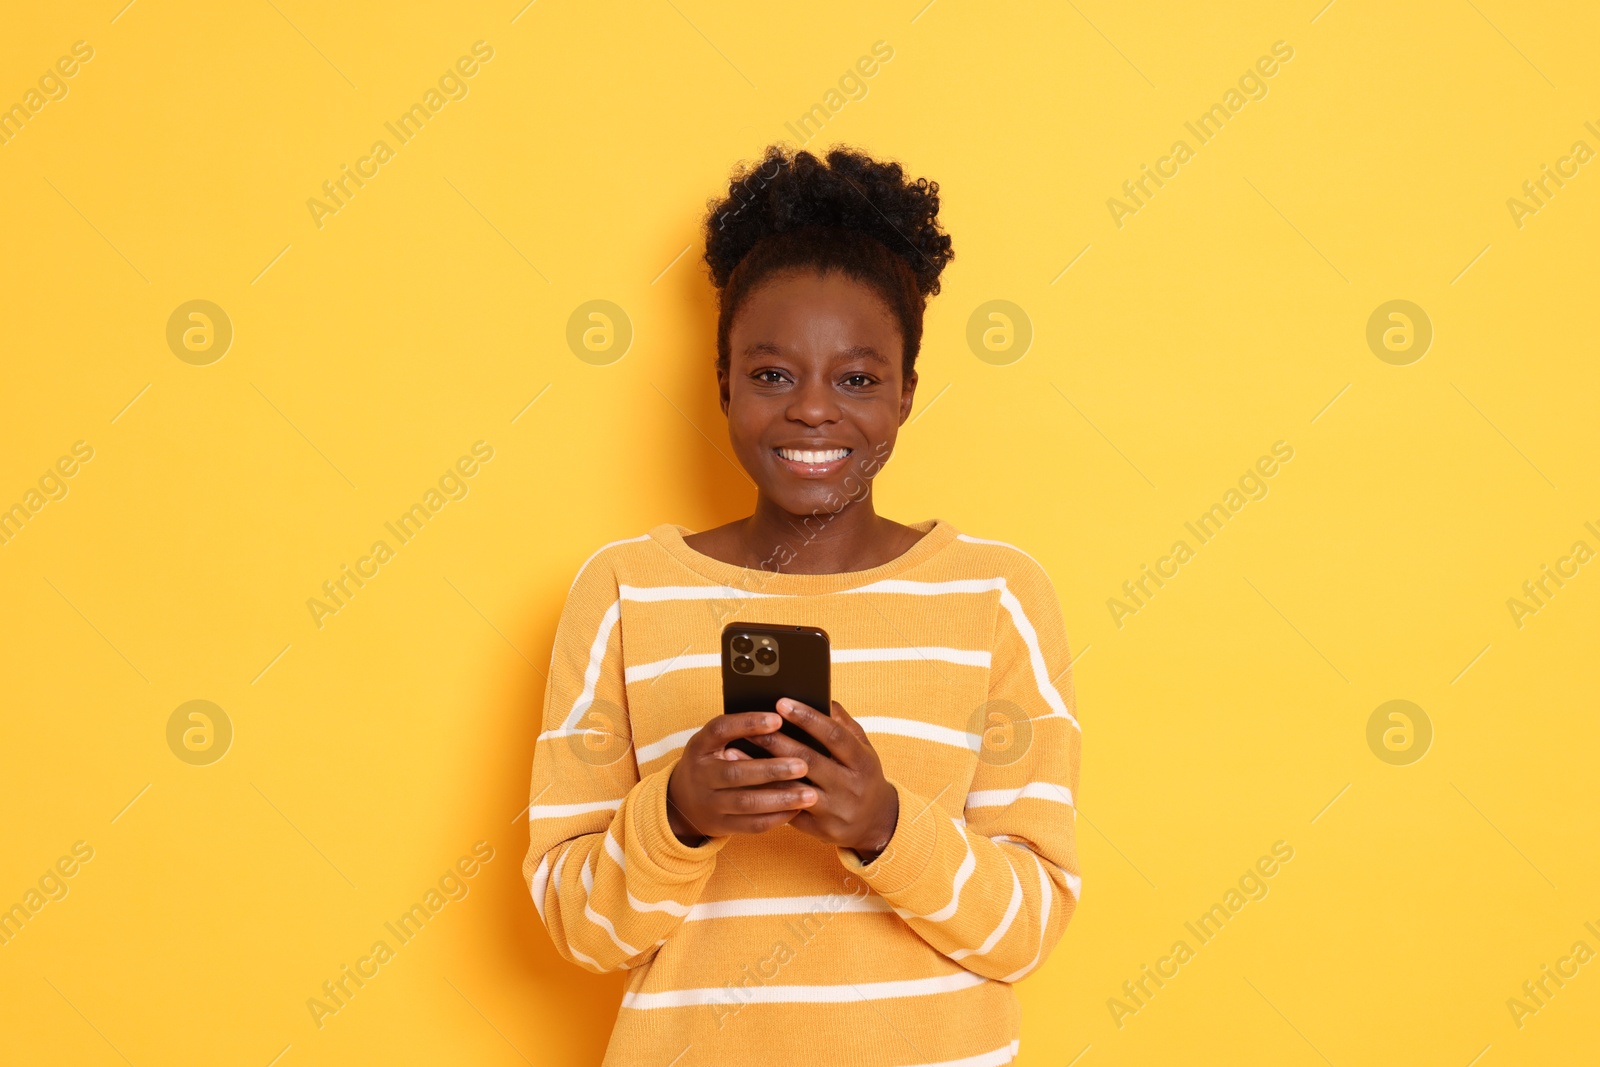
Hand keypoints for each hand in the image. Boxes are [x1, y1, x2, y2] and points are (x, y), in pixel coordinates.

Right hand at [665, 712, 817, 845]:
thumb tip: (786, 718)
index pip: (720, 730)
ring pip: (747, 803)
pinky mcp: (722, 825)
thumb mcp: (714, 742)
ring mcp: (710, 803)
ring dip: (780, 799)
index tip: (778, 719)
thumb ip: (740, 731)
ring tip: (810, 794)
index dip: (747, 723)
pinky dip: (777, 818)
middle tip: (803, 765)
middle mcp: (701, 775)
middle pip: (735, 773)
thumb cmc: (712, 761)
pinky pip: (752, 824)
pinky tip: (798, 809)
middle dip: (772, 770)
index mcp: (700, 746)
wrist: (683, 802)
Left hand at [744, 699, 898, 861]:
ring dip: (762, 770)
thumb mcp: (864, 750)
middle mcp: (850, 786)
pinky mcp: (821, 829)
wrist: (876, 823)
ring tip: (734, 752)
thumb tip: (824, 698)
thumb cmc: (863, 776)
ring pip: (793, 788)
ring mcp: (835, 810)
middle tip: (750, 726)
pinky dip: (766, 795)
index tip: (781, 703)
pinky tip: (745, 782)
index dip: (808, 718)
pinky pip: (788, 811)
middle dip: (776, 741)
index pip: (834, 736)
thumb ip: (845, 725)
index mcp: (862, 762)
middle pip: (808, 760)